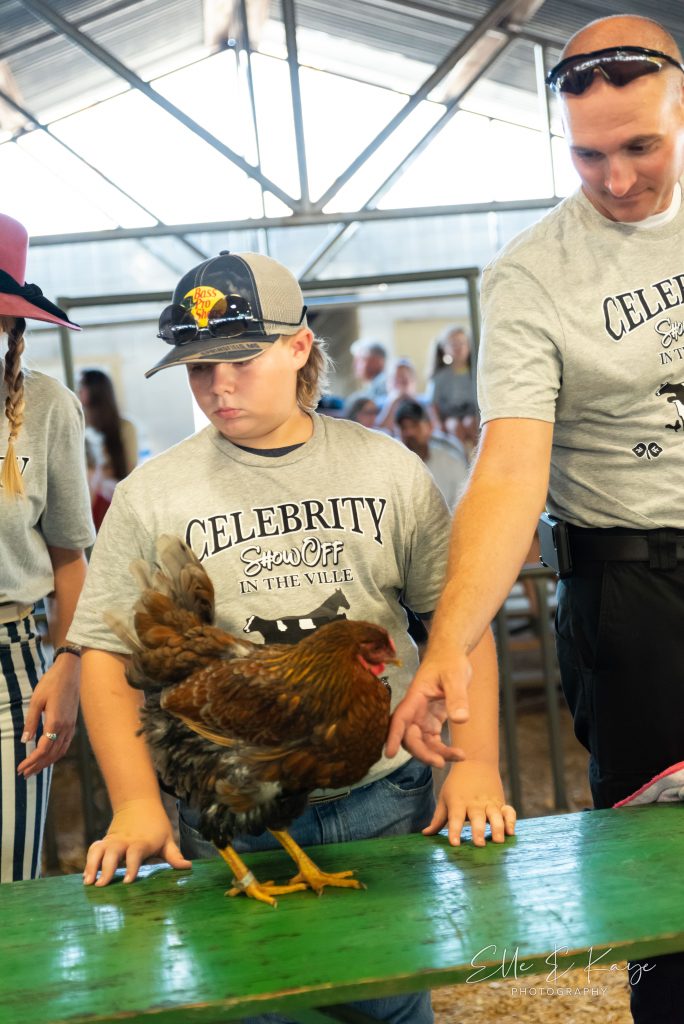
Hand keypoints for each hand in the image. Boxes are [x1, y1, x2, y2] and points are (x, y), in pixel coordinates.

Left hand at [16, 654, 80, 777]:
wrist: (70, 672)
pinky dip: (56, 755)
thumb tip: (25, 741)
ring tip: (34, 769)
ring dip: (46, 763)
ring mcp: (71, 726)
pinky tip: (48, 756)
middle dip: (37, 766)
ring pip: (60, 752)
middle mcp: (65, 728)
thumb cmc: (51, 683)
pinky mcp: (72, 724)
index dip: (31, 761)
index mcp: (55, 722)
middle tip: (24, 774)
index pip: (42, 750)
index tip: (20, 768)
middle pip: (51, 755)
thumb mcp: (36, 701)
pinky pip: (65, 745)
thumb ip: (30, 722)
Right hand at [83, 799, 191, 885]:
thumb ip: (174, 855)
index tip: (128, 882)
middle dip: (106, 868)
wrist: (139, 803)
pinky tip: (87, 878)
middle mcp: (125, 841)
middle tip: (101, 885)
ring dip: (92, 865)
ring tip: (88, 882)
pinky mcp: (105, 842)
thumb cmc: (156, 826)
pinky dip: (89, 862)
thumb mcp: (167, 839)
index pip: (135, 854)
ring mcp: (113, 841)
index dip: (132, 867)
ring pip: (98, 850)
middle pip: (113, 852)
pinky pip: (93, 850)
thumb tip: (188, 867)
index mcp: (142, 842)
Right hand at [385, 646, 471, 765]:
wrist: (451, 655)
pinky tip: (457, 754)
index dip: (393, 736)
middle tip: (440, 762)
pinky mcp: (432, 721)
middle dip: (422, 752)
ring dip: (436, 753)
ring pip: (422, 742)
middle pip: (410, 737)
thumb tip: (460, 720)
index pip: (399, 719)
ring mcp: (422, 717)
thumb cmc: (450, 661)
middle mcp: (415, 709)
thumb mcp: (456, 676)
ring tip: (459, 756)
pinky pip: (433, 741)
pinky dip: (443, 750)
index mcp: (415, 697)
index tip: (389, 754)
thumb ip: (457, 697)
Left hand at [423, 760, 515, 845]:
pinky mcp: (501, 803)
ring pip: (495, 815)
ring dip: (497, 828)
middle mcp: (474, 803)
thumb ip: (438, 818)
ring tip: (498, 841)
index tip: (454, 844)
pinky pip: (509, 811)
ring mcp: (489, 803)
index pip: (455, 818)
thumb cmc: (457, 785)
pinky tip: (511, 832)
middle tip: (479, 844)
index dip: (455, 831)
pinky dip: (511, 821)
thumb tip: (425, 834)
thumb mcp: (445, 798)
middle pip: (477, 818)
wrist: (475, 762)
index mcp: (458, 802)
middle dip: (479, 831)